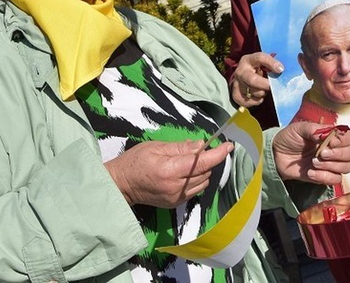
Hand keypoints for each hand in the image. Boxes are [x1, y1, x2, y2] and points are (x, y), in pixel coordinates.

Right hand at [105, 140, 233, 207]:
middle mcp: (176, 187)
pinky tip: (185, 173)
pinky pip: (195, 190)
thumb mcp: (155, 147)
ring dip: (203, 171)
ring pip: (203, 183)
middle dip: (207, 160)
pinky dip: (196, 180)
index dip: (217, 154)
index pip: (201, 163)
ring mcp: (176, 198)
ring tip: (189, 162)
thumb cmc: (136, 161)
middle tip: (199, 150)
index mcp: (169, 170)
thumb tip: (201, 145)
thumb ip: (180, 147)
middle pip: (205, 173)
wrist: (121, 185)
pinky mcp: (175, 204)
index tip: (228, 145)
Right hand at [231, 52, 283, 105]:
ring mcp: (237, 83)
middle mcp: (240, 71)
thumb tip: (280, 69)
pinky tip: (259, 96)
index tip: (281, 69)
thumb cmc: (258, 67)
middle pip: (252, 79)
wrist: (244, 75)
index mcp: (248, 60)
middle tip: (273, 86)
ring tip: (265, 89)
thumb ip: (272, 63)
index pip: (259, 58)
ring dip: (262, 93)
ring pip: (252, 92)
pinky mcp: (235, 94)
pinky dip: (256, 101)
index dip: (271, 63)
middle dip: (265, 84)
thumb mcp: (264, 61)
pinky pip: (247, 101)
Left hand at [272, 122, 349, 185]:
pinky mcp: (323, 176)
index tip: (331, 142)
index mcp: (330, 136)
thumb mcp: (299, 128)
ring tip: (313, 162)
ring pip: (346, 168)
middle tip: (321, 153)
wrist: (276, 155)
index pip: (349, 137)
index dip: (344, 140)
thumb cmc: (288, 138)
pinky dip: (324, 177)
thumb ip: (314, 129)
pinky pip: (335, 180)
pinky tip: (310, 173)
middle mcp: (334, 149)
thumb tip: (328, 134)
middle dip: (338, 154)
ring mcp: (330, 164)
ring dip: (331, 166)